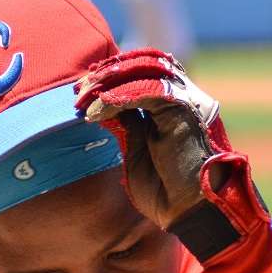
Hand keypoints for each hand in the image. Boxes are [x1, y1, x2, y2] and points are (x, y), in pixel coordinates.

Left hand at [76, 49, 231, 228]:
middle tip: (79, 90)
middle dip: (107, 72)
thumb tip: (103, 105)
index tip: (84, 88)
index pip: (143, 69)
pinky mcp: (183, 110)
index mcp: (174, 104)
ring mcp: (186, 100)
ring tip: (84, 100)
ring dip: (109, 82)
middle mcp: (183, 96)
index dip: (112, 73)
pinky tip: (98, 112)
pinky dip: (118, 98)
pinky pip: (147, 91)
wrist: (192, 211)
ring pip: (145, 70)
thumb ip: (127, 124)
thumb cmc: (166, 190)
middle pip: (144, 62)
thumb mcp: (138, 149)